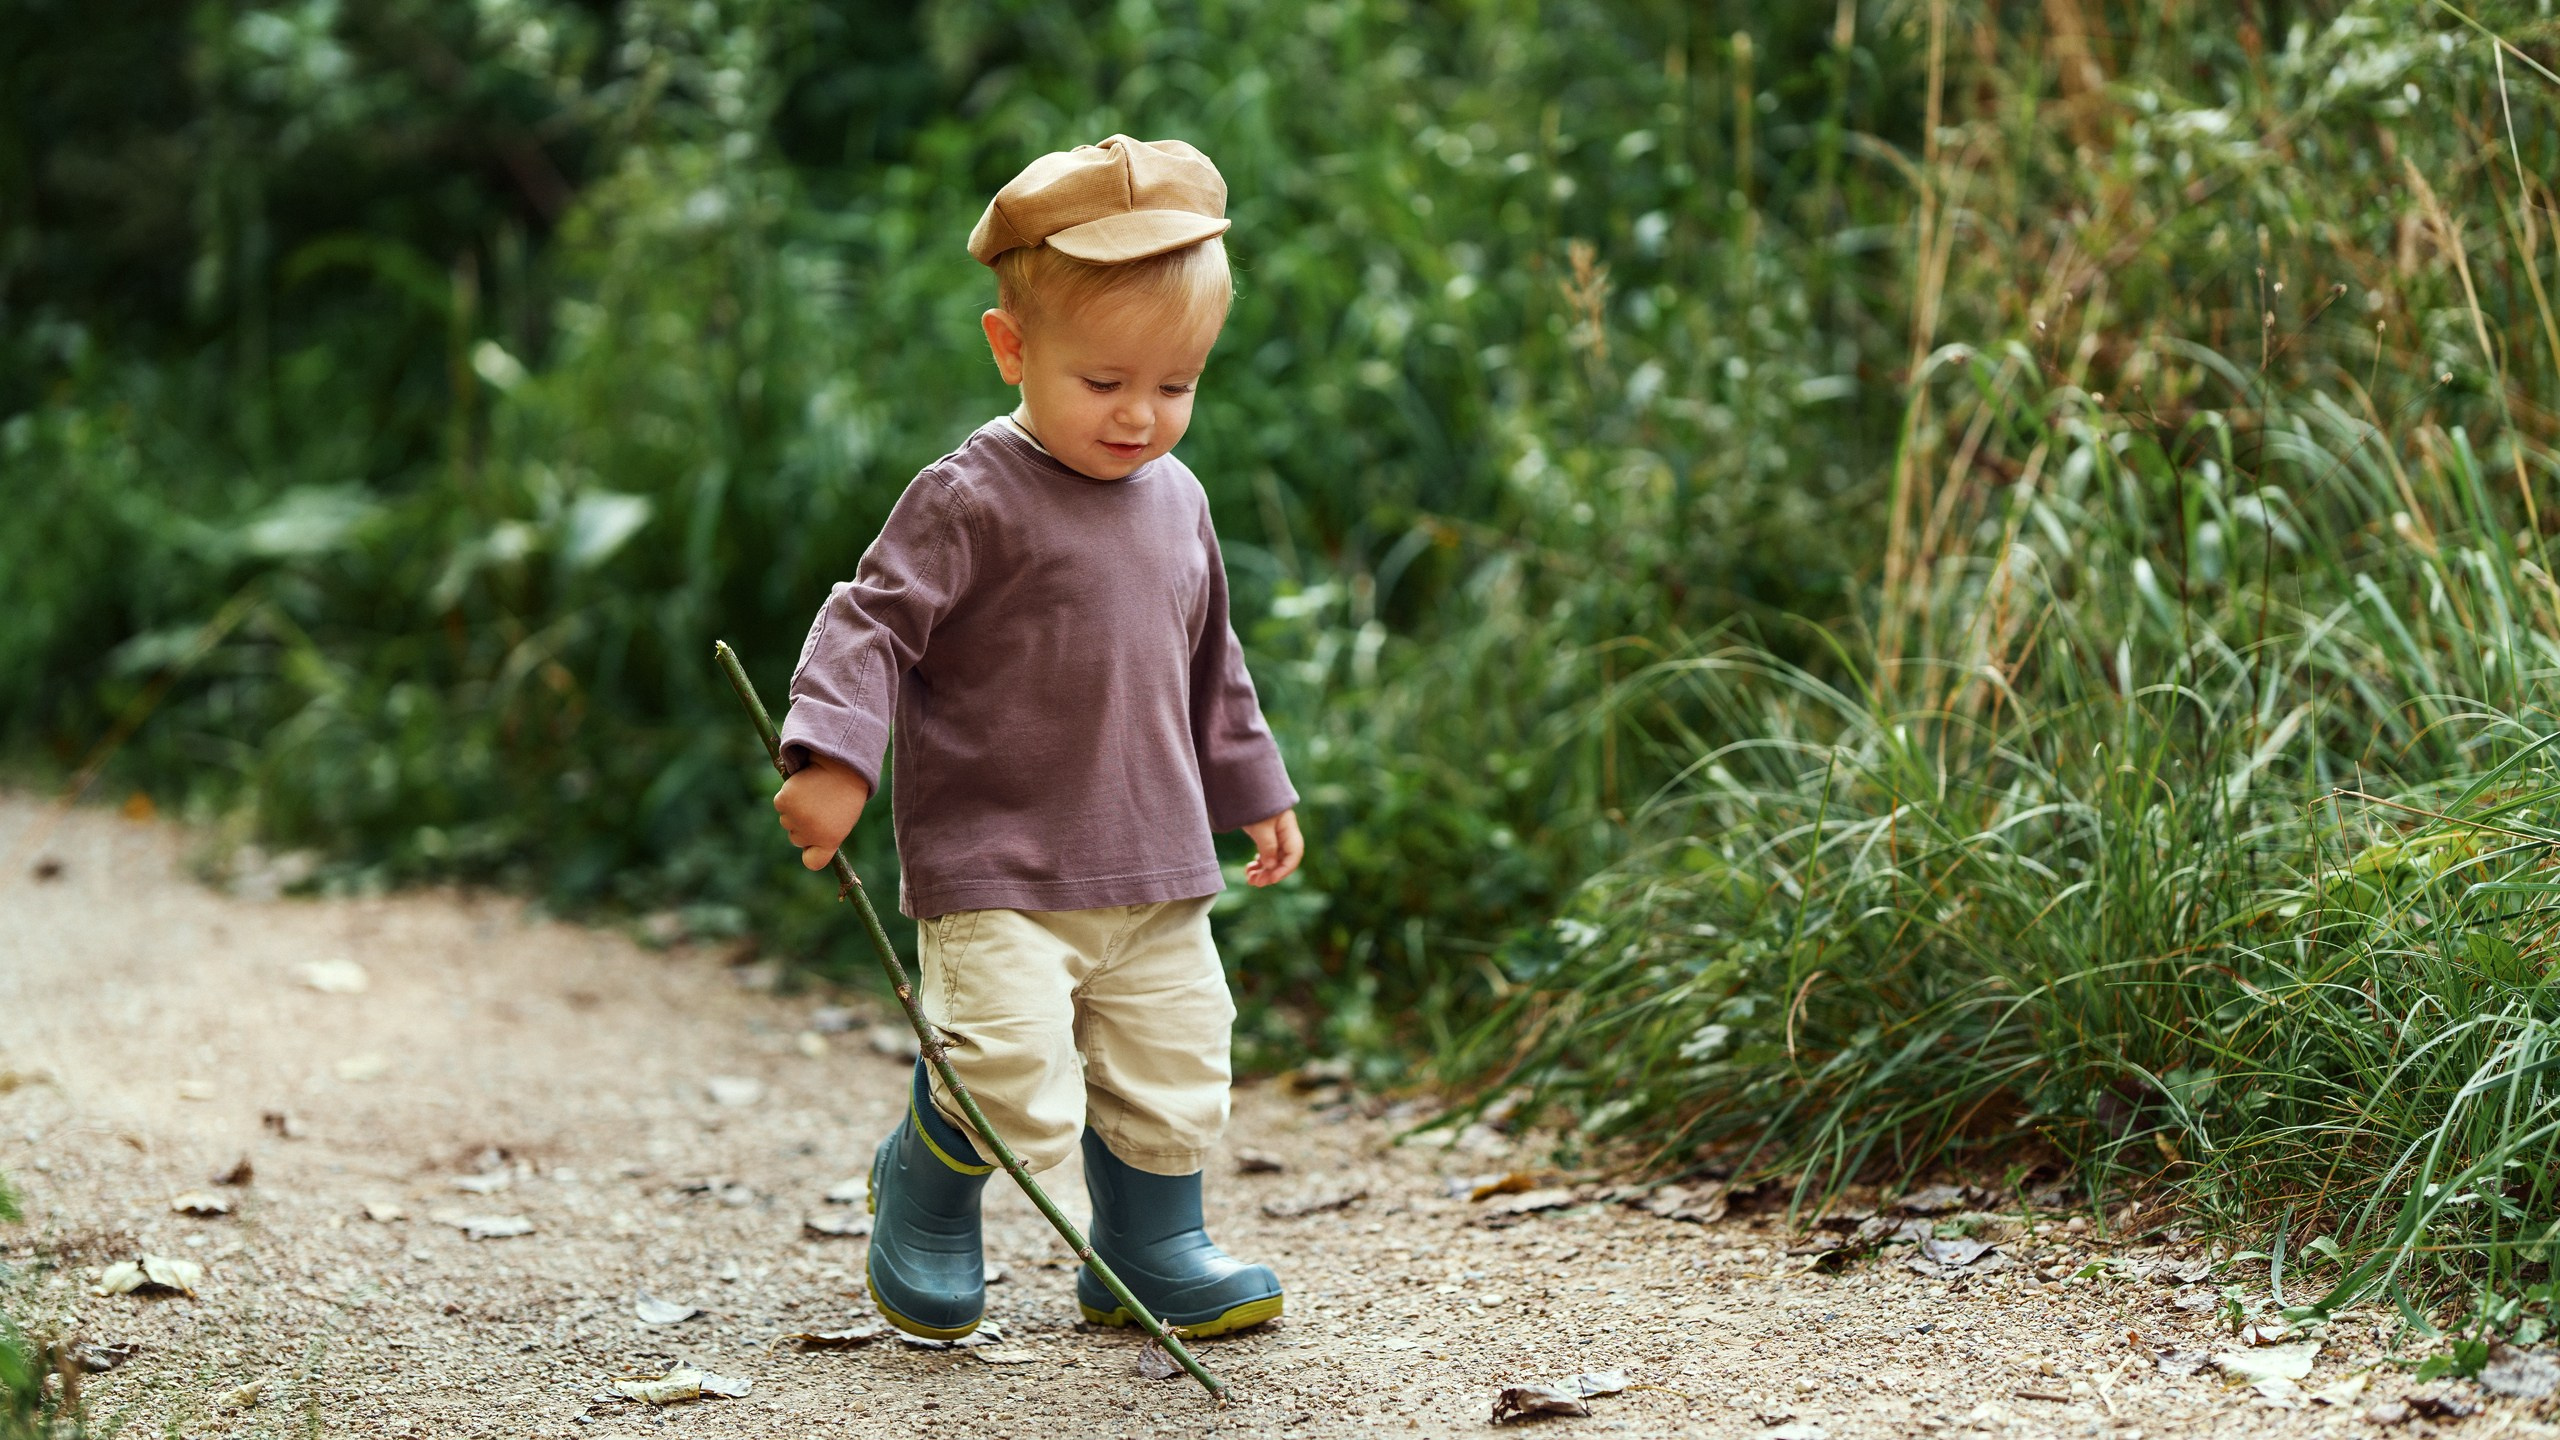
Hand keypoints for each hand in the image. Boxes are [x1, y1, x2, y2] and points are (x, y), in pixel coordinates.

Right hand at [774, 755, 871, 870]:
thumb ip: (823, 835)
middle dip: (803, 826)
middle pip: (796, 838)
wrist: (841, 765)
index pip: (813, 862)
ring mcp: (796, 818)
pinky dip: (788, 796)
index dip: (811, 853)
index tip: (813, 844)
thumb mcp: (842, 820)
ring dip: (795, 810)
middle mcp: (811, 833)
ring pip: (786, 821)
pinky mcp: (784, 801)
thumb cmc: (845, 794)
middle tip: (818, 806)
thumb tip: (803, 842)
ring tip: (813, 795)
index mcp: (830, 840)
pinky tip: (803, 787)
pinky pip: (781, 804)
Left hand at [1241, 807, 1303, 887]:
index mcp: (1289, 829)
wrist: (1244, 787)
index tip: (1269, 880)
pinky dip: (1258, 864)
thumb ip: (1267, 846)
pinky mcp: (1266, 836)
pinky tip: (1250, 869)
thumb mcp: (1260, 826)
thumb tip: (1271, 867)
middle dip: (1270, 873)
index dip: (1283, 870)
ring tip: (1249, 878)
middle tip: (1254, 882)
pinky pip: (1266, 855)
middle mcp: (1285, 834)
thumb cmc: (1254, 803)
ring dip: (1263, 871)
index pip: (1293, 855)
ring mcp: (1276, 836)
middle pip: (1283, 860)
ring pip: (1274, 859)